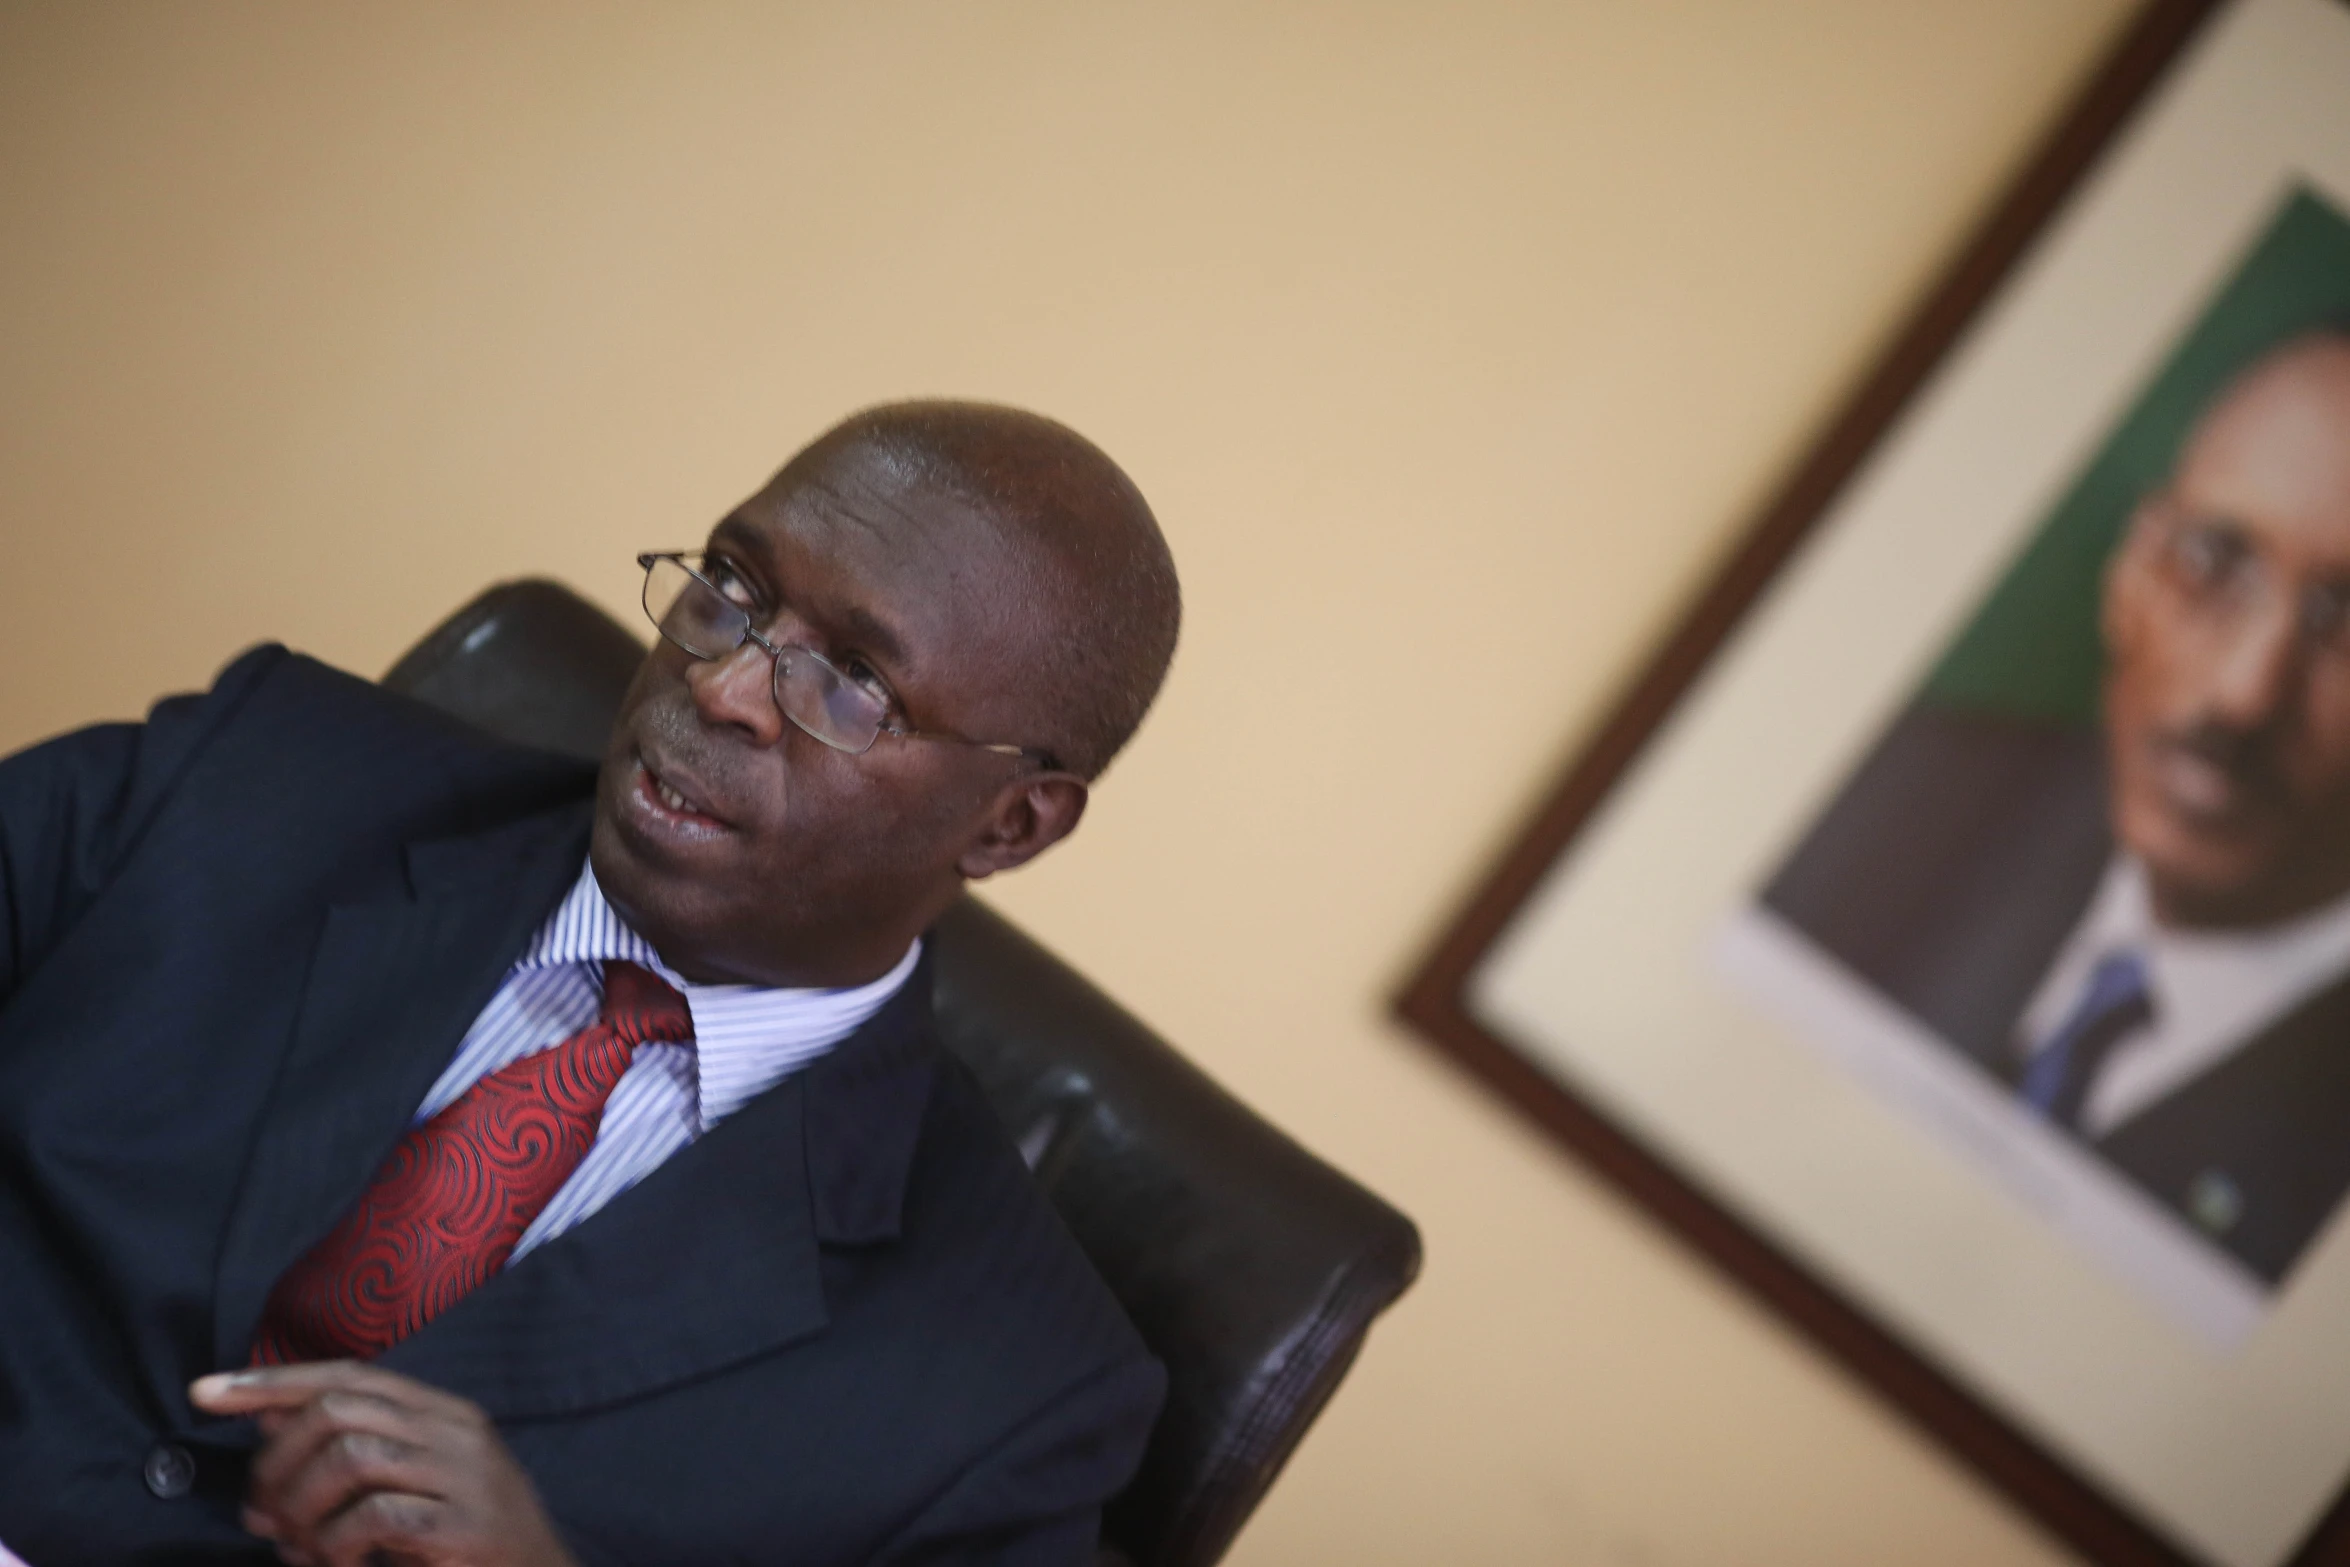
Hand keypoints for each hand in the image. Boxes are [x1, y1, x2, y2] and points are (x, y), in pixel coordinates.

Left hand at [189, 1362, 577, 1566]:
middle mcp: (455, 1429)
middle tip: (259, 1514)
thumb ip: (355, 1448)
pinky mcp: (463, 1525)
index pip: (346, 1374)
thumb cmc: (464, 1536)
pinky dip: (334, 1544)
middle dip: (276, 1463)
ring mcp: (463, 1474)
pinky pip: (375, 1517)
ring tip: (294, 1546)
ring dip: (301, 1506)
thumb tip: (269, 1420)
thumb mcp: (412, 1483)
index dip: (270, 1381)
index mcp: (442, 1411)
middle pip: (338, 1411)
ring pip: (350, 1456)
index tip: (203, 1393)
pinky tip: (336, 1563)